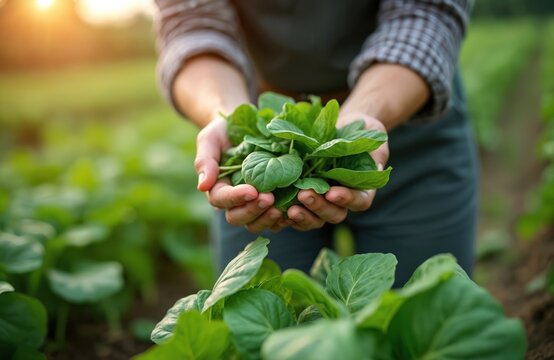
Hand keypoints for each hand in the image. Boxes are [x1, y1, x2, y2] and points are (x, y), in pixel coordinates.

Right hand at [195, 117, 289, 231]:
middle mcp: (233, 201)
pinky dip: (282, 219)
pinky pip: (273, 219)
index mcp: (216, 188)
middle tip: (269, 198)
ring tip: (282, 209)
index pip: (221, 199)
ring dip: (267, 219)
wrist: (244, 127)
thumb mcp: (210, 140)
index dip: (235, 198)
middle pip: (237, 217)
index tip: (251, 191)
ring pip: (255, 223)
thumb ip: (205, 161)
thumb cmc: (223, 132)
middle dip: (252, 210)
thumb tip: (202, 187)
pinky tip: (293, 210)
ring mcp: (251, 203)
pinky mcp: (269, 203)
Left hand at [287, 113, 388, 230]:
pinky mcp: (306, 198)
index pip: (359, 201)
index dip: (347, 199)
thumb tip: (376, 160)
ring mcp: (324, 201)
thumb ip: (372, 149)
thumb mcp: (370, 137)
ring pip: (316, 219)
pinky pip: (299, 213)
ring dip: (304, 215)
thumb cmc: (360, 132)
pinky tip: (278, 210)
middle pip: (335, 214)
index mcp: (362, 188)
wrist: (341, 129)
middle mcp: (343, 199)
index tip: (333, 193)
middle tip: (305, 195)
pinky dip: (289, 215)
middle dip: (320, 207)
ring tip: (290, 208)